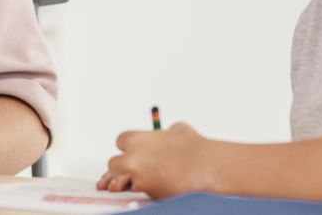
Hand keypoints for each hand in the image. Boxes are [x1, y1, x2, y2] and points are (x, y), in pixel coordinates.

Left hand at [98, 122, 214, 197]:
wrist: (208, 166)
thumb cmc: (197, 148)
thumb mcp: (179, 130)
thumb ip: (166, 132)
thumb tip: (167, 133)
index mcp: (136, 138)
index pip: (120, 142)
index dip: (129, 149)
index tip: (137, 154)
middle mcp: (132, 155)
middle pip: (113, 163)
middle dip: (124, 167)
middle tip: (136, 171)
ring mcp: (136, 173)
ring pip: (118, 180)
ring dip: (126, 181)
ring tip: (138, 182)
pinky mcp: (145, 189)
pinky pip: (134, 191)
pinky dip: (140, 190)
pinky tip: (150, 188)